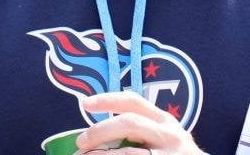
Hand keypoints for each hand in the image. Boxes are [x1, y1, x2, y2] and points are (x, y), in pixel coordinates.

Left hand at [75, 91, 205, 154]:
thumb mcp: (165, 138)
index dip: (107, 100)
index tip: (84, 103)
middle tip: (80, 142)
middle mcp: (169, 134)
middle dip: (100, 130)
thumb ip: (141, 131)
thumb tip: (99, 134)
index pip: (133, 101)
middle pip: (129, 123)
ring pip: (128, 152)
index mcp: (164, 120)